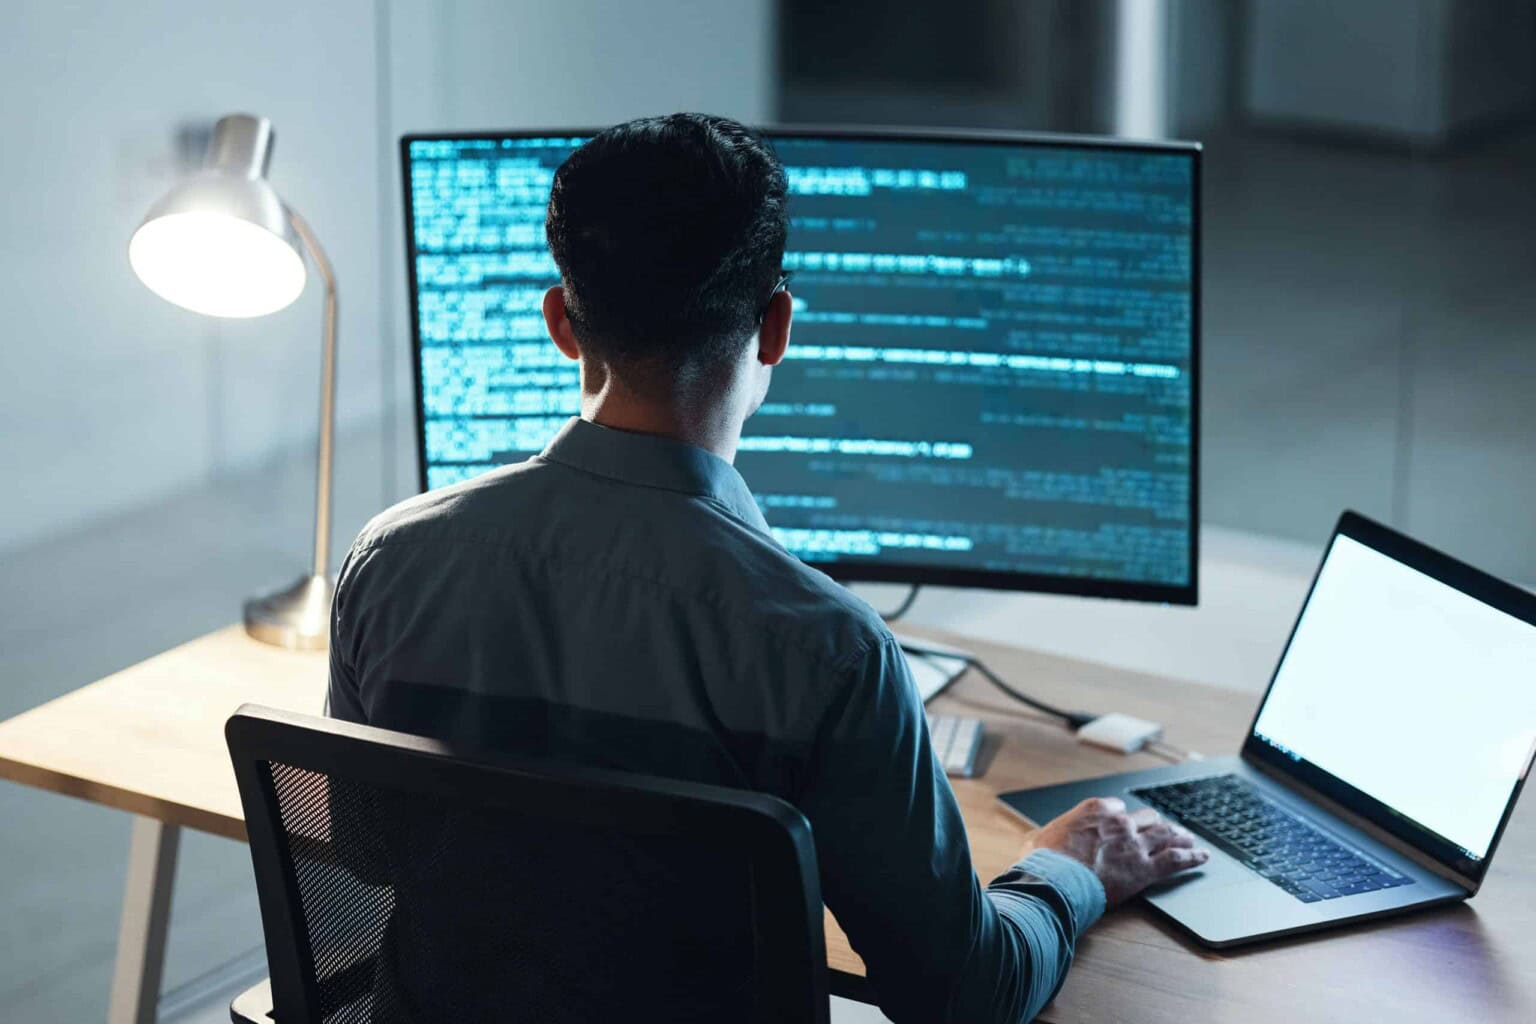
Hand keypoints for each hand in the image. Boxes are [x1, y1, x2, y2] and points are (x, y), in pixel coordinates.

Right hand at [1020, 796, 1208, 906]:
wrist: (1056, 883)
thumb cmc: (1043, 863)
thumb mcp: (1037, 840)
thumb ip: (1044, 836)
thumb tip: (1037, 840)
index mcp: (1093, 811)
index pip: (1115, 807)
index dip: (1120, 816)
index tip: (1122, 821)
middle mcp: (1119, 824)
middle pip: (1146, 818)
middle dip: (1154, 823)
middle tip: (1163, 827)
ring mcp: (1135, 845)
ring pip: (1165, 834)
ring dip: (1178, 835)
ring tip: (1188, 837)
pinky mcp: (1145, 870)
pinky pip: (1176, 860)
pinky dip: (1192, 857)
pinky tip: (1202, 856)